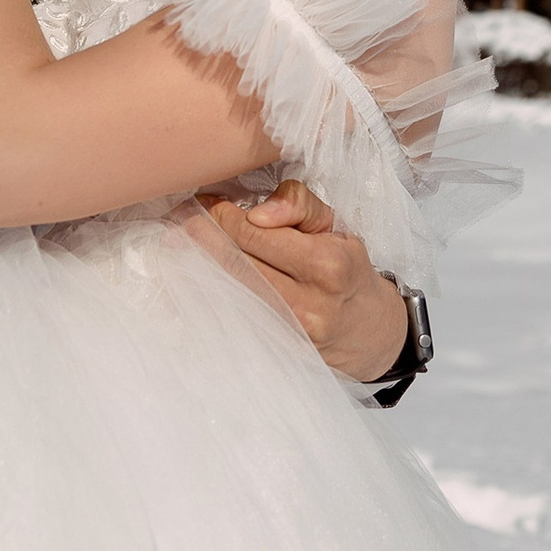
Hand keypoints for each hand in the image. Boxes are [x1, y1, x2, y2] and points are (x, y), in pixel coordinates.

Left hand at [201, 180, 411, 382]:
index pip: (255, 233)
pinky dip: (216, 290)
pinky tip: (201, 273)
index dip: (222, 215)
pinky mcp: (279, 349)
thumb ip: (298, 205)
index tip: (205, 201)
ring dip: (202, 262)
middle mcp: (307, 302)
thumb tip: (258, 211)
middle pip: (236, 263)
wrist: (367, 328)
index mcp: (325, 264)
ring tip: (182, 238)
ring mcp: (291, 332)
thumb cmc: (347, 269)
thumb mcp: (335, 227)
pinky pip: (238, 313)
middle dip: (203, 235)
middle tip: (183, 215)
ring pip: (232, 290)